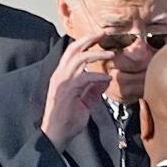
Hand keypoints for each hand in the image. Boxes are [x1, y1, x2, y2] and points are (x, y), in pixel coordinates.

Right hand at [41, 33, 113, 151]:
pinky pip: (85, 77)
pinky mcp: (67, 90)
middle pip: (73, 49)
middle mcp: (60, 75)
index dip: (84, 43)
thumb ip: (93, 91)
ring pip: (79, 58)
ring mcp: (62, 81)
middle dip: (89, 38)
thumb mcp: (83, 102)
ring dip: (96, 54)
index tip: (97, 38)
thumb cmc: (67, 120)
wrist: (56, 134)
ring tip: (110, 54)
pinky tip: (108, 79)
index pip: (71, 53)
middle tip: (103, 33)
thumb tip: (105, 81)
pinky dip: (98, 76)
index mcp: (61, 76)